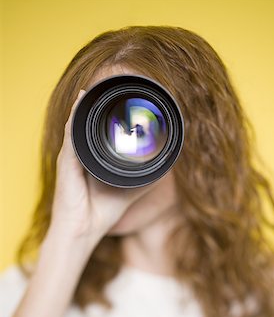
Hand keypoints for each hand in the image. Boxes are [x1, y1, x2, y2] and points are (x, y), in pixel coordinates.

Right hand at [50, 89, 154, 242]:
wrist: (83, 232)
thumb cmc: (102, 213)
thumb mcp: (129, 191)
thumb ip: (145, 179)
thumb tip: (165, 168)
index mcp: (92, 160)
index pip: (97, 132)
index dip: (105, 114)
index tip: (120, 97)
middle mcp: (80, 156)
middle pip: (85, 124)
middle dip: (93, 104)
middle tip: (107, 84)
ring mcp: (71, 158)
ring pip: (76, 125)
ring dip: (83, 106)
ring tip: (92, 88)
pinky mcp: (66, 164)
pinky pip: (71, 137)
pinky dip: (75, 120)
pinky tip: (81, 103)